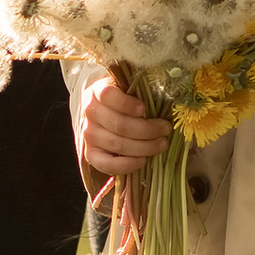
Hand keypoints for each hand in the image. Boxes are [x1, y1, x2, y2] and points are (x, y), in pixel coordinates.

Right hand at [76, 70, 168, 192]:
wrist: (104, 114)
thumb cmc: (124, 100)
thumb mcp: (128, 89)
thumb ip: (140, 93)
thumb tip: (165, 103)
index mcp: (97, 91)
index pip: (108, 95)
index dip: (126, 103)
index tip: (144, 109)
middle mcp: (90, 113)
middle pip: (119, 124)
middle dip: (147, 129)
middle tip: (166, 129)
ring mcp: (88, 134)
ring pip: (117, 144)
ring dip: (144, 146)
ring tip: (162, 144)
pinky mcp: (91, 154)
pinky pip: (107, 164)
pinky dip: (127, 164)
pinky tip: (143, 160)